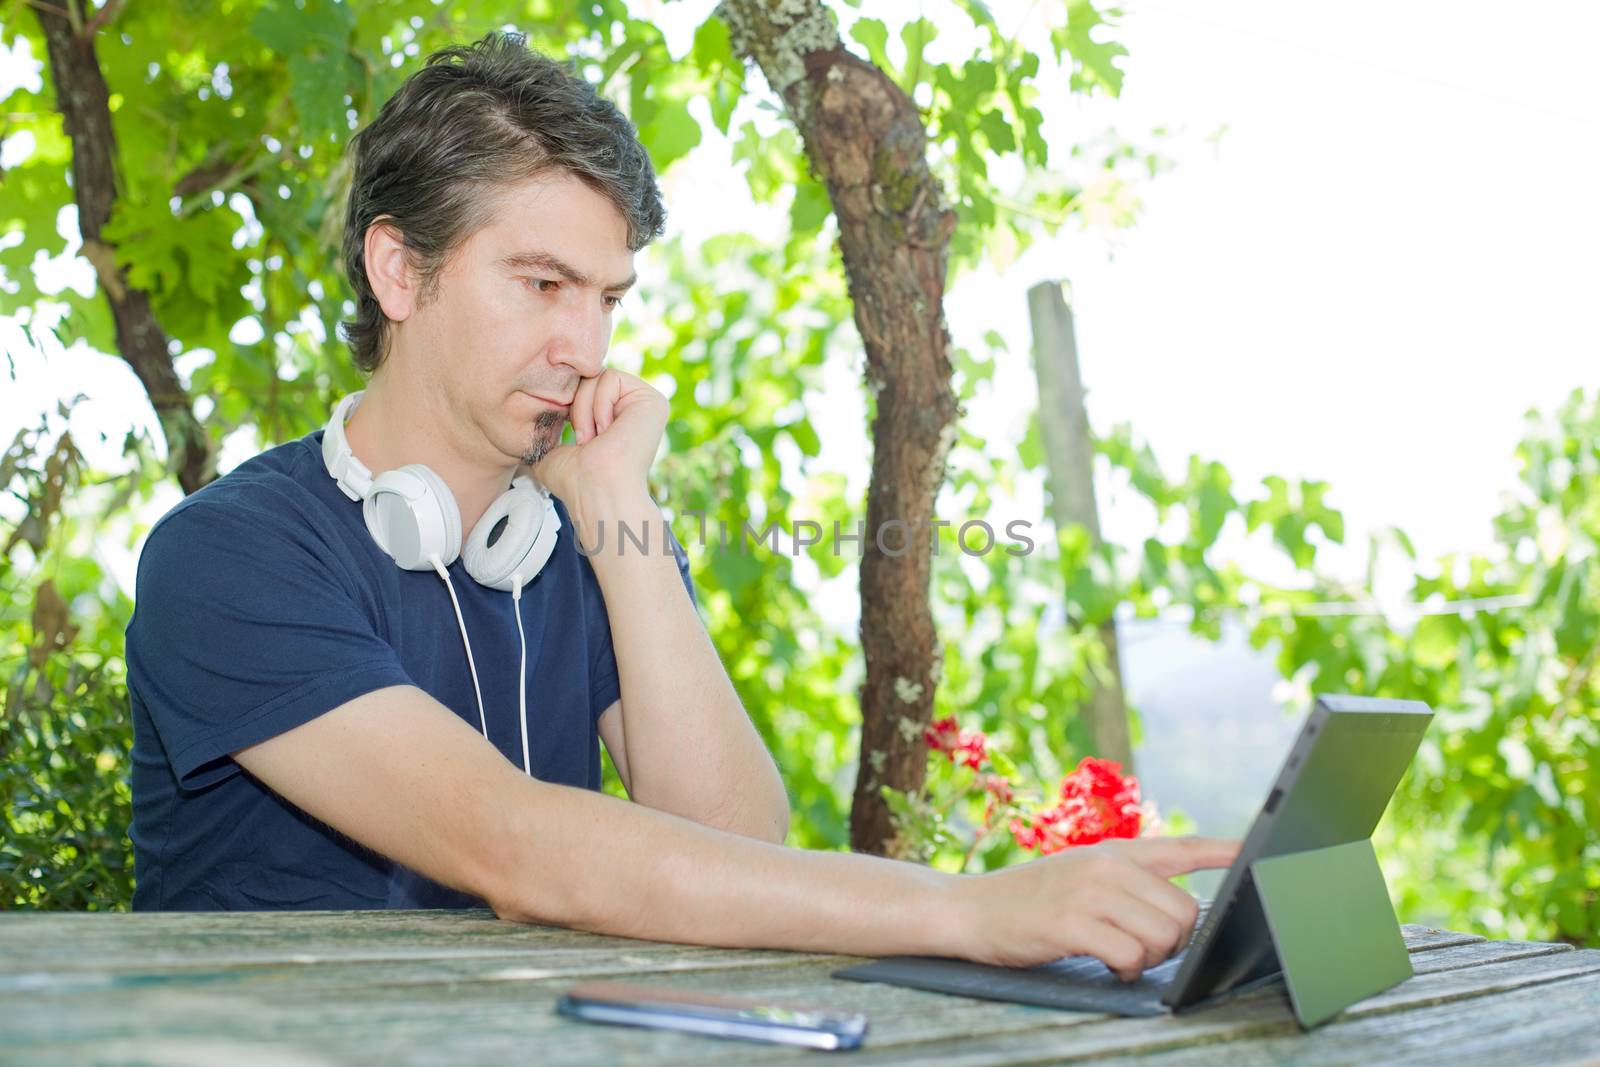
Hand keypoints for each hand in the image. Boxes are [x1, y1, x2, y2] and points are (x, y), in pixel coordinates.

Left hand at [529, 368, 667, 516]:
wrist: (593, 490)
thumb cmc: (574, 481)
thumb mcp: (554, 450)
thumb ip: (550, 432)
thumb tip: (533, 425)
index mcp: (617, 420)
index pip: (583, 390)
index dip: (569, 408)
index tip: (577, 441)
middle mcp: (634, 411)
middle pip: (590, 379)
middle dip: (577, 408)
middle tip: (586, 441)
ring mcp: (646, 405)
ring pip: (598, 376)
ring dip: (585, 410)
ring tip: (595, 439)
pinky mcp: (652, 400)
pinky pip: (610, 377)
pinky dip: (598, 405)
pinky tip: (607, 431)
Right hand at [952, 836, 1240, 977]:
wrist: (967, 909)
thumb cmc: (1027, 900)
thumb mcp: (1078, 874)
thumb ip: (1124, 882)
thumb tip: (1176, 911)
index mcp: (1114, 851)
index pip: (1182, 846)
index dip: (1224, 851)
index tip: (1256, 851)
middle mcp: (1107, 864)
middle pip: (1184, 911)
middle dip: (1174, 942)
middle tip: (1141, 949)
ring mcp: (1089, 891)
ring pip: (1163, 935)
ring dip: (1150, 960)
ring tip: (1120, 957)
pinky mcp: (1072, 921)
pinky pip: (1130, 955)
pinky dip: (1126, 971)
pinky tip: (1107, 966)